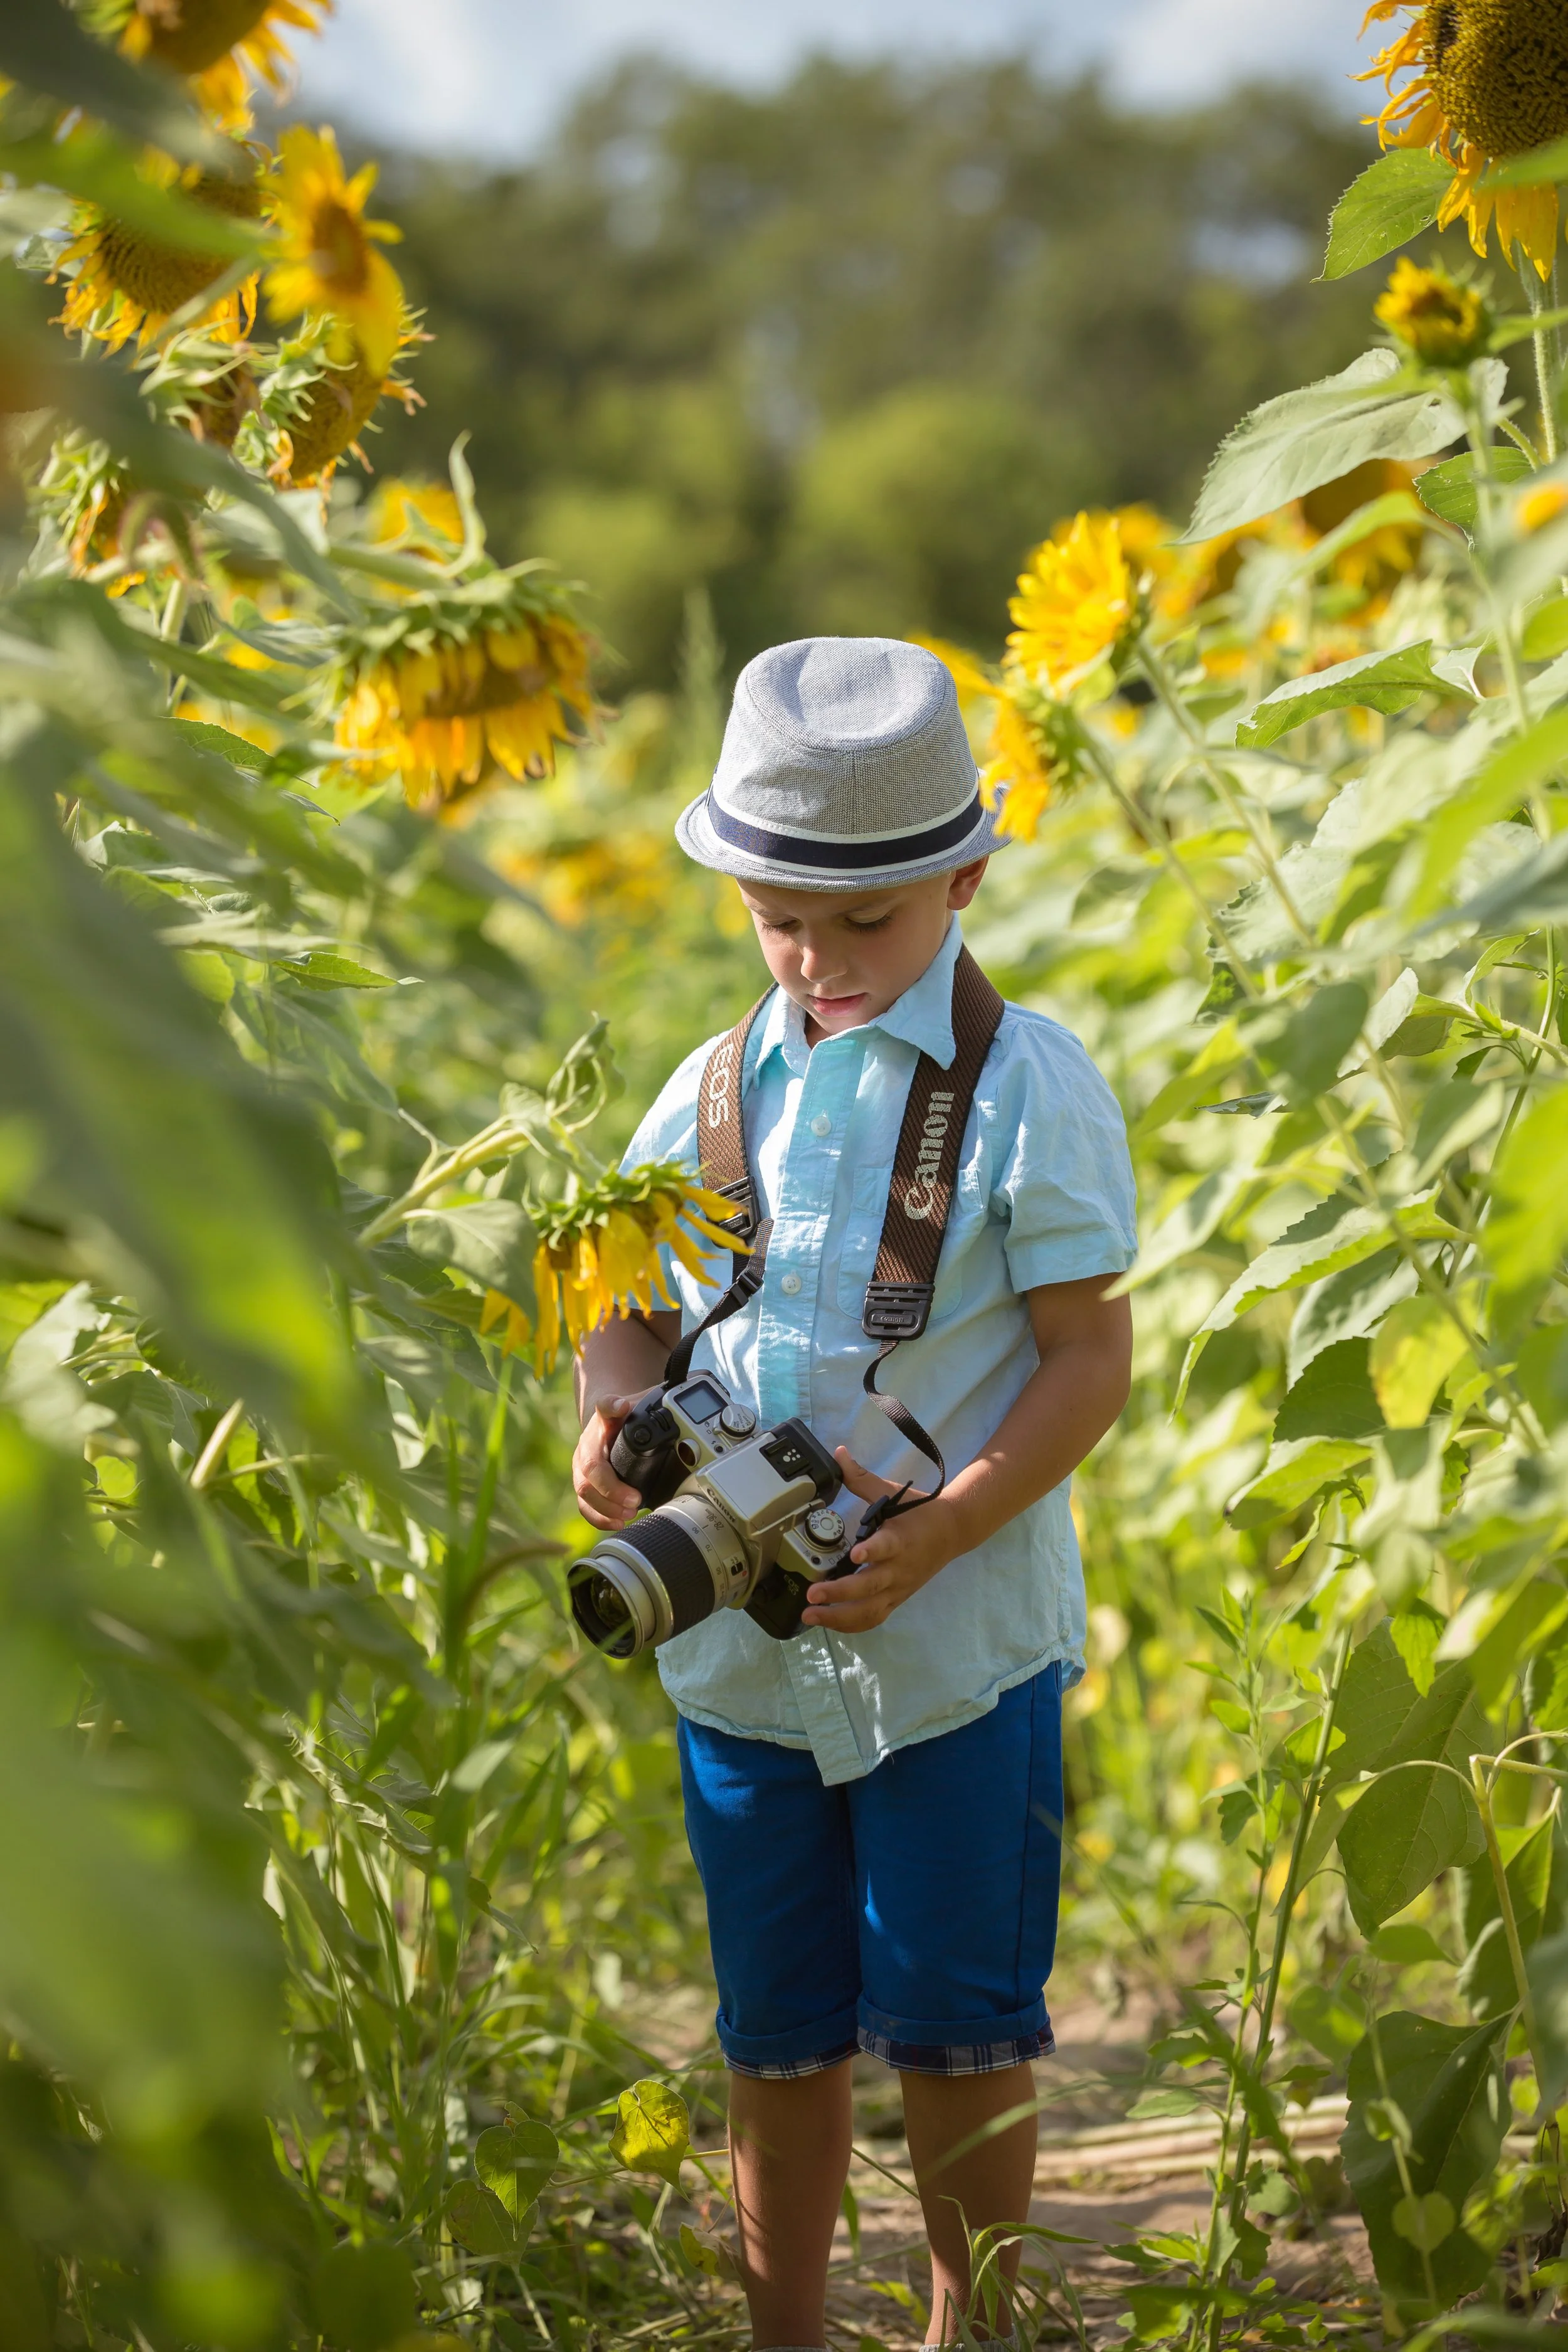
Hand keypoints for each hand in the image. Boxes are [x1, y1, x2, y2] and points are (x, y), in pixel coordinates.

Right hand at [572, 1390, 656, 1530]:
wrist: (607, 1426)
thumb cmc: (626, 1421)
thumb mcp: (641, 1409)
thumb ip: (652, 1408)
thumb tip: (668, 1413)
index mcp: (604, 1419)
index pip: (605, 1406)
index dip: (611, 1406)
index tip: (622, 1406)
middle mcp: (588, 1442)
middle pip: (591, 1466)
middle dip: (612, 1488)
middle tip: (635, 1500)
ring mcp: (581, 1465)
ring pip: (584, 1490)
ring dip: (607, 1507)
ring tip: (630, 1514)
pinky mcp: (584, 1484)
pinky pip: (584, 1505)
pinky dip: (600, 1518)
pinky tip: (618, 1523)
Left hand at [800, 1447, 960, 1632]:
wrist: (953, 1532)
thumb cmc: (918, 1511)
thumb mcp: (892, 1492)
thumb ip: (861, 1477)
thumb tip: (838, 1453)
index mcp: (900, 1538)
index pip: (887, 1546)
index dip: (873, 1551)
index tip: (856, 1555)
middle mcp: (900, 1568)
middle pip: (871, 1587)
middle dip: (840, 1594)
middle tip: (812, 1595)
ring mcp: (899, 1588)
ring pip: (870, 1610)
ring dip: (839, 1617)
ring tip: (810, 1615)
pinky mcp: (897, 1600)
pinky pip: (873, 1618)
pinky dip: (850, 1625)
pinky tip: (827, 1624)